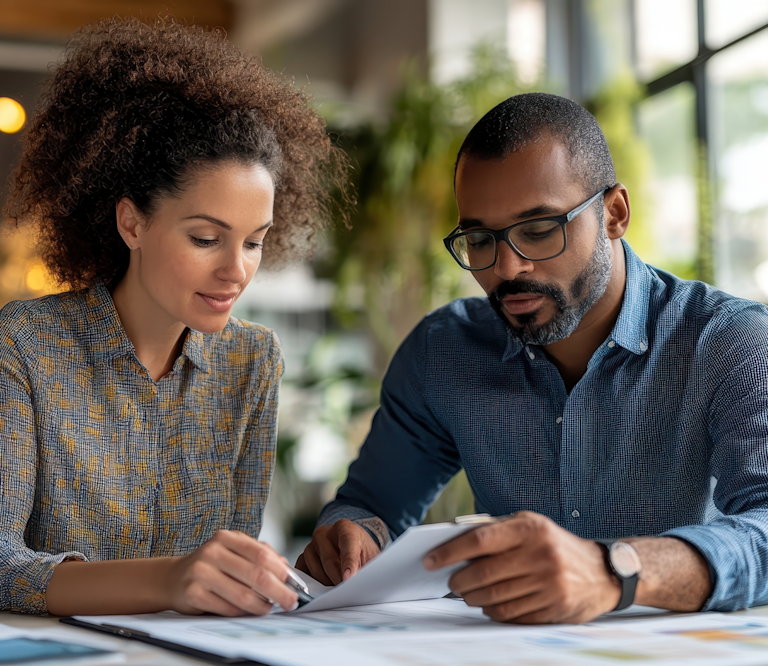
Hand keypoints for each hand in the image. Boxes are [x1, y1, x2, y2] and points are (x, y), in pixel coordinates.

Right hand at [166, 530, 297, 615]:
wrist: (174, 578)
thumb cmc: (212, 565)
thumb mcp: (234, 551)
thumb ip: (260, 555)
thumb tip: (287, 569)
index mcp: (227, 538)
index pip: (262, 554)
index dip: (282, 571)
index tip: (295, 585)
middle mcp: (213, 552)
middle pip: (256, 575)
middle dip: (279, 591)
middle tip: (291, 602)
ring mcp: (201, 572)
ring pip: (242, 595)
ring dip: (261, 606)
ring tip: (269, 609)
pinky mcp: (193, 593)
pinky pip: (226, 608)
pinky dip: (241, 613)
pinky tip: (248, 612)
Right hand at [296, 519, 380, 584]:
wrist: (351, 547)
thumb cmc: (361, 552)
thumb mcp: (370, 556)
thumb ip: (367, 567)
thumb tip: (358, 583)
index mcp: (345, 528)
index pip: (347, 546)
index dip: (349, 564)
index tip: (349, 579)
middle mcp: (324, 533)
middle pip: (330, 561)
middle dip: (339, 580)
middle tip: (347, 593)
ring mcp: (310, 545)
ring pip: (316, 571)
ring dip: (328, 584)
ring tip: (339, 589)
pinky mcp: (302, 558)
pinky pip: (304, 575)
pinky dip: (313, 585)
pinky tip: (324, 587)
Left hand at [424, 511, 620, 623]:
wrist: (603, 572)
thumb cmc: (555, 544)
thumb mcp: (531, 524)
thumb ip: (497, 530)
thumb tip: (455, 543)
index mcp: (531, 529)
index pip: (480, 540)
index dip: (450, 552)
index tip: (430, 560)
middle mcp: (541, 555)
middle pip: (484, 574)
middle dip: (459, 581)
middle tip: (450, 582)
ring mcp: (549, 584)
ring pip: (495, 598)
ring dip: (473, 598)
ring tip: (466, 593)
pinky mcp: (554, 608)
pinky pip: (511, 615)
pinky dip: (492, 612)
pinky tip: (488, 604)